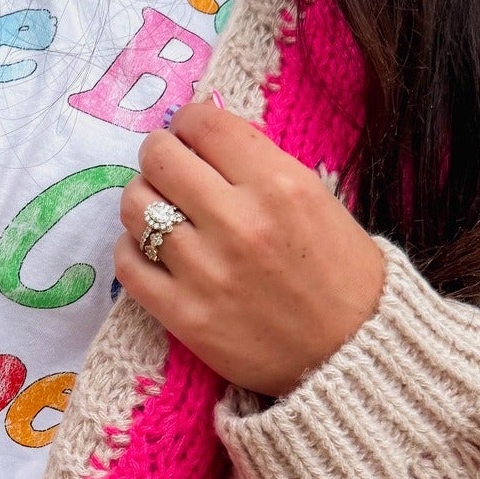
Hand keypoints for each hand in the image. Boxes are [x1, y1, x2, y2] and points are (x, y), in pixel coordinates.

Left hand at [115, 101, 385, 397]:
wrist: (351, 356)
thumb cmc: (342, 275)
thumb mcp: (317, 200)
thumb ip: (259, 167)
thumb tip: (202, 138)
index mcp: (279, 185)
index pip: (203, 124)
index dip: (187, 123)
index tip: (188, 135)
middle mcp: (238, 222)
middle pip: (159, 158)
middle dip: (158, 155)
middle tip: (168, 170)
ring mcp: (205, 270)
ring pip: (135, 206)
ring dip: (141, 201)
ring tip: (159, 212)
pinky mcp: (183, 315)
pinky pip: (128, 263)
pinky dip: (131, 250)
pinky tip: (151, 252)